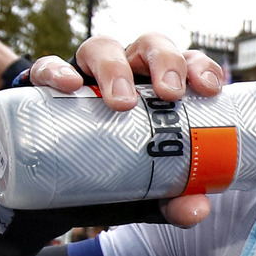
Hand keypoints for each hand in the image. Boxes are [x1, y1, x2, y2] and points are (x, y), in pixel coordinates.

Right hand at [29, 33, 227, 228]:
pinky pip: (48, 67)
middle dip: (165, 61)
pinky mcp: (46, 88)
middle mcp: (127, 74)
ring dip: (114, 66)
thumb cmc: (111, 177)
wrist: (52, 193)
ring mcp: (86, 76)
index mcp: (159, 90)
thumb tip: (196, 210)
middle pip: (150, 46)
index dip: (201, 67)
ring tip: (121, 101)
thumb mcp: (145, 195)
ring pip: (102, 47)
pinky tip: (68, 86)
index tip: (209, 89)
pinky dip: (57, 70)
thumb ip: (172, 201)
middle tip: (170, 93)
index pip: (186, 64)